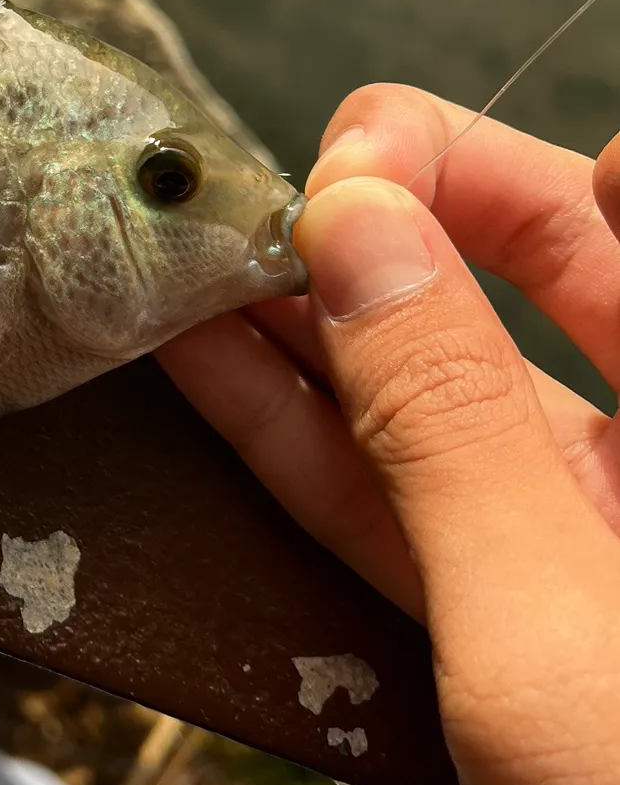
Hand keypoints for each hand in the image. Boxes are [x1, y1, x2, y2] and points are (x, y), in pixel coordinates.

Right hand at [157, 83, 619, 784]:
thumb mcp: (557, 631)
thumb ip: (453, 422)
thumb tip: (356, 226)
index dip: (515, 170)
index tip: (368, 154)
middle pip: (556, 289)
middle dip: (407, 229)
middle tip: (275, 188)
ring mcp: (600, 554)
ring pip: (457, 404)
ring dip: (326, 340)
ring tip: (204, 273)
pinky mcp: (526, 627)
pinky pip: (414, 509)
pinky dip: (314, 449)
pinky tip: (219, 381)